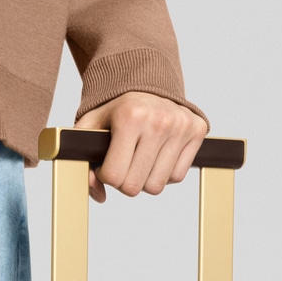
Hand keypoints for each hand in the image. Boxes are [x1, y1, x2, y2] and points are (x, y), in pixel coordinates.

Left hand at [74, 92, 208, 203]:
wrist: (147, 85)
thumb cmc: (116, 111)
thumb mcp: (90, 128)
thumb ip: (83, 161)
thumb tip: (99, 195)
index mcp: (129, 117)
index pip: (114, 176)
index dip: (105, 175)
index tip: (106, 163)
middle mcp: (158, 120)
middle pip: (135, 186)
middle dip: (124, 181)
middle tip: (123, 164)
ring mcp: (181, 125)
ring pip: (157, 186)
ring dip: (144, 180)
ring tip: (139, 160)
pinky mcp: (197, 130)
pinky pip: (177, 177)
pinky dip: (164, 173)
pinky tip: (156, 156)